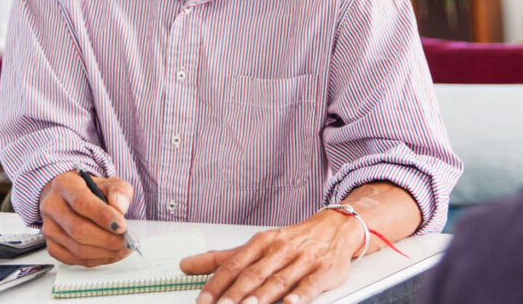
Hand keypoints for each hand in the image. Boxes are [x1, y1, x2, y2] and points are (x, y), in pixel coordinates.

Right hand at [39, 170, 134, 266]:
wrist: (73, 198)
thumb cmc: (92, 190)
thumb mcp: (111, 183)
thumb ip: (119, 191)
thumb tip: (120, 209)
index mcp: (64, 185)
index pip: (81, 202)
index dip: (103, 216)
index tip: (122, 226)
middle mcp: (52, 207)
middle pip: (78, 230)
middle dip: (108, 239)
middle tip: (128, 241)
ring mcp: (50, 229)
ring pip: (78, 248)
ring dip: (106, 252)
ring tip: (124, 247)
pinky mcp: (52, 246)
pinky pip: (75, 259)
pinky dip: (98, 259)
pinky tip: (112, 253)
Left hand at [180, 209, 363, 303]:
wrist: (336, 227)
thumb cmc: (294, 240)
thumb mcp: (257, 244)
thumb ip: (222, 258)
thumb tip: (186, 265)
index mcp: (262, 243)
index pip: (234, 265)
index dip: (217, 284)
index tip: (203, 300)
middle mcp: (280, 251)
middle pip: (254, 274)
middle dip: (236, 294)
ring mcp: (303, 261)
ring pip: (279, 280)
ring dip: (263, 295)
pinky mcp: (323, 271)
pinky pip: (310, 285)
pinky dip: (300, 296)